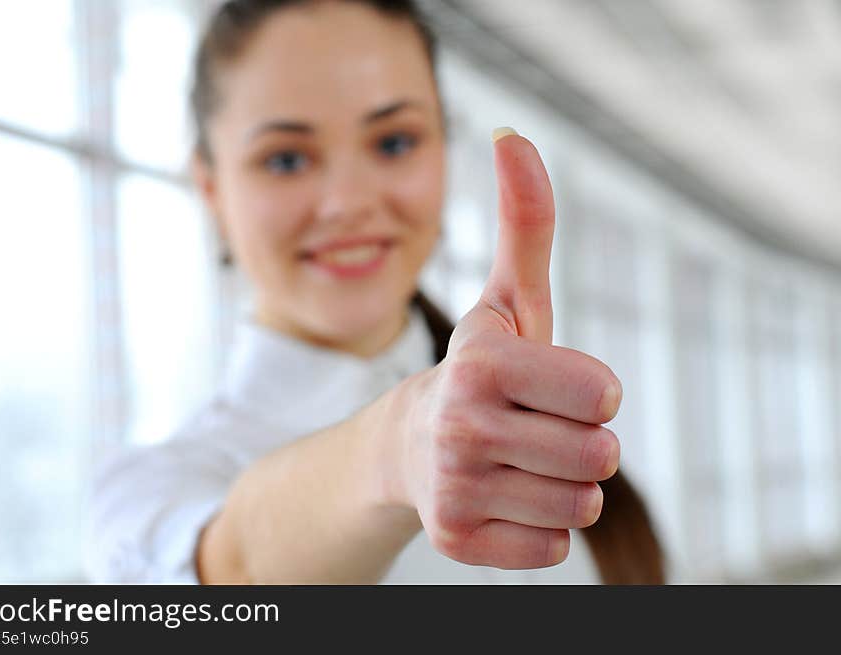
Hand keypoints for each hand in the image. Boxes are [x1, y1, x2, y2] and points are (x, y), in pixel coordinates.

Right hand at [399, 129, 621, 568]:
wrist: (403, 447)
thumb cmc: (478, 369)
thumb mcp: (507, 298)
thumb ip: (525, 221)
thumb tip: (513, 134)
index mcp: (480, 362)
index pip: (604, 396)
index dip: (589, 391)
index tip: (551, 385)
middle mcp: (461, 425)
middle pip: (599, 456)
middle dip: (580, 441)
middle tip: (533, 427)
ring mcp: (455, 489)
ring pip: (580, 505)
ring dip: (561, 482)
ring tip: (515, 460)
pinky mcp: (457, 541)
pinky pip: (554, 547)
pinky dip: (539, 526)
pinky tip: (500, 497)